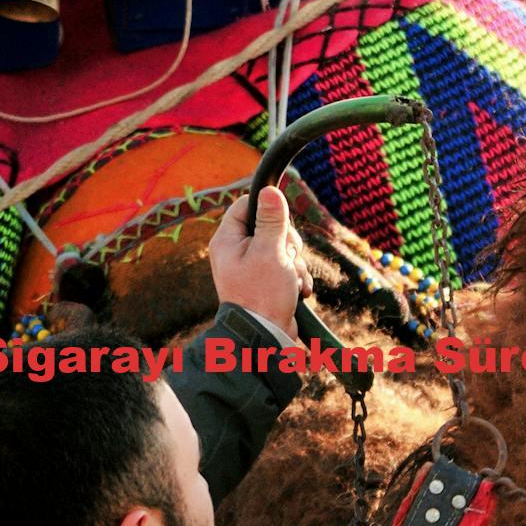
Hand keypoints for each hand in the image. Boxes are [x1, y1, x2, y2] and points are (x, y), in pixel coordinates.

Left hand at [209, 187, 310, 339]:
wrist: (265, 336)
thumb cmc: (263, 294)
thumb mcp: (270, 251)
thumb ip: (272, 220)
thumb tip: (269, 189)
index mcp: (227, 240)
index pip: (246, 205)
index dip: (268, 210)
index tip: (281, 224)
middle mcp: (236, 251)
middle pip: (270, 226)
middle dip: (288, 242)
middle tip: (287, 257)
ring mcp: (252, 266)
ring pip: (283, 247)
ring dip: (296, 263)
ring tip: (291, 280)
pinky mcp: (267, 280)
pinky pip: (287, 266)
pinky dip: (296, 276)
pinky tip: (297, 290)